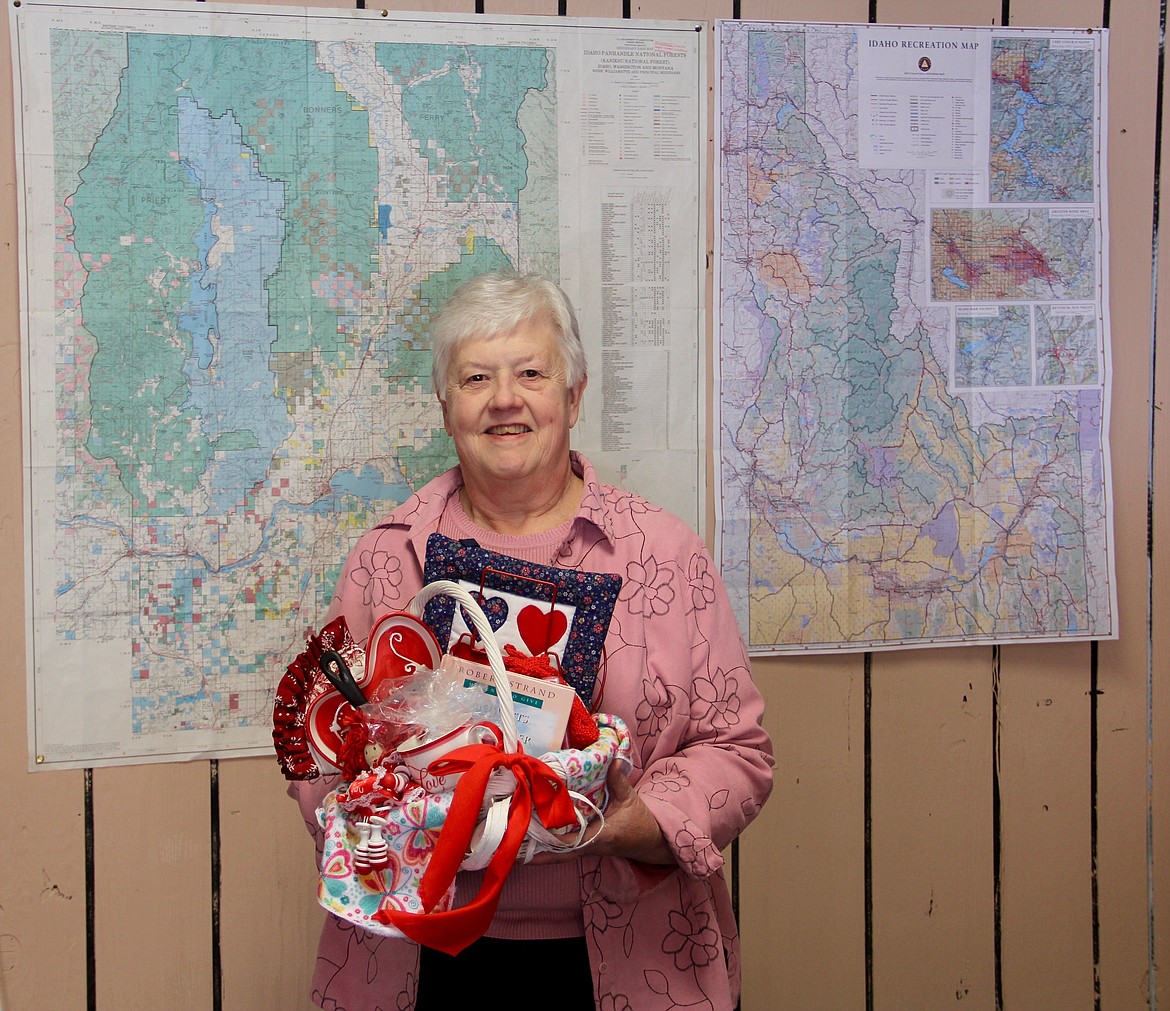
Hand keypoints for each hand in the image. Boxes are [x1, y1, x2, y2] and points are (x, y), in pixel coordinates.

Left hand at [530, 762, 673, 864]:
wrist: (652, 841)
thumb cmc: (641, 822)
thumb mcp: (630, 799)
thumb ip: (619, 780)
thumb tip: (612, 760)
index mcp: (601, 836)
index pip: (573, 841)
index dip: (552, 838)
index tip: (534, 832)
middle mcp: (590, 846)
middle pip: (559, 853)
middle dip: (537, 851)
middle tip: (514, 844)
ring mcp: (587, 848)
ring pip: (559, 853)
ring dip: (539, 850)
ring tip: (516, 843)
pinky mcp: (586, 846)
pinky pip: (564, 849)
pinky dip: (549, 846)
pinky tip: (534, 839)